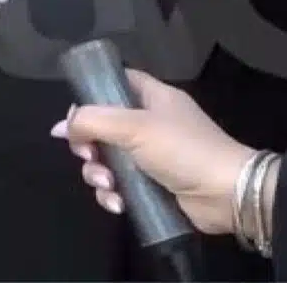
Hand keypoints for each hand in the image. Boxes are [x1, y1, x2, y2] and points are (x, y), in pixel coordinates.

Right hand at [50, 69, 265, 234]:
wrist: (226, 194)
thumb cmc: (183, 149)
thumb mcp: (135, 127)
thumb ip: (93, 121)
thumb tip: (60, 127)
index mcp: (153, 98)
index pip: (116, 83)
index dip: (91, 96)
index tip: (75, 118)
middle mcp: (151, 123)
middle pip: (103, 127)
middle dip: (89, 146)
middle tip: (90, 157)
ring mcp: (152, 156)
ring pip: (108, 160)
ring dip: (99, 175)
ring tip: (109, 186)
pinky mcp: (153, 186)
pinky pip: (121, 186)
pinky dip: (114, 195)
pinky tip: (118, 204)